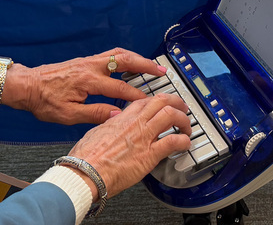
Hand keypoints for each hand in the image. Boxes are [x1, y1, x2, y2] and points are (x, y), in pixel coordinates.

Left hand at [2, 48, 169, 125]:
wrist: (27, 86)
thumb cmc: (44, 101)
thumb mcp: (68, 115)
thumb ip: (94, 114)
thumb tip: (117, 115)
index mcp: (88, 81)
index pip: (120, 89)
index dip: (137, 96)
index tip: (149, 102)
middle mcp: (90, 66)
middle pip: (124, 61)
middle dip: (145, 65)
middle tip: (160, 70)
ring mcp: (88, 61)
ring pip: (118, 54)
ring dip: (136, 58)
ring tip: (150, 64)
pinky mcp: (84, 60)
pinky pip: (110, 54)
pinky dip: (124, 57)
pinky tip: (129, 63)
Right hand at [67, 93, 191, 198]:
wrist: (86, 172)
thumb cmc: (86, 158)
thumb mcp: (95, 133)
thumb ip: (107, 127)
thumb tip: (111, 126)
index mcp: (121, 118)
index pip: (144, 101)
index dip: (157, 100)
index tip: (162, 105)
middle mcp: (135, 123)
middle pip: (161, 101)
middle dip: (176, 102)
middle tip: (182, 109)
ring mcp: (143, 137)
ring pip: (171, 115)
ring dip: (183, 120)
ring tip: (187, 127)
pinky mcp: (149, 155)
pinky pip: (173, 141)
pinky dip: (183, 141)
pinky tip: (185, 144)